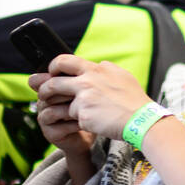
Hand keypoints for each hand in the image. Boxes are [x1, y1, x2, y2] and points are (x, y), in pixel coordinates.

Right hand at [29, 71, 97, 159]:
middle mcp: (42, 103)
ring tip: (85, 106)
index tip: (68, 76)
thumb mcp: (82, 90)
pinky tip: (85, 120)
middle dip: (65, 90)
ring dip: (70, 106)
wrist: (90, 133)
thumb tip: (88, 64)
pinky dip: (73, 122)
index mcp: (47, 89)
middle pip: (45, 92)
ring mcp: (44, 119)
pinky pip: (59, 125)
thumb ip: (78, 78)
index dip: (48, 77)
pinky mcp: (50, 133)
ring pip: (51, 107)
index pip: (36, 80)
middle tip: (81, 90)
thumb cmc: (86, 108)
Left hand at [31, 54, 150, 141]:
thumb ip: (106, 69)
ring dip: (61, 108)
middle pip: (53, 82)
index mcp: (96, 69)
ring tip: (64, 113)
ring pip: (63, 103)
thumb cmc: (135, 100)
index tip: (52, 73)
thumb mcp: (122, 76)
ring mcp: (84, 99)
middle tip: (42, 94)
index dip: (54, 67)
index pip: (64, 61)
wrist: (142, 119)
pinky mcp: (84, 116)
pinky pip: (75, 119)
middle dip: (44, 88)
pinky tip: (92, 123)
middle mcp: (87, 81)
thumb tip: (98, 64)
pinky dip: (81, 122)